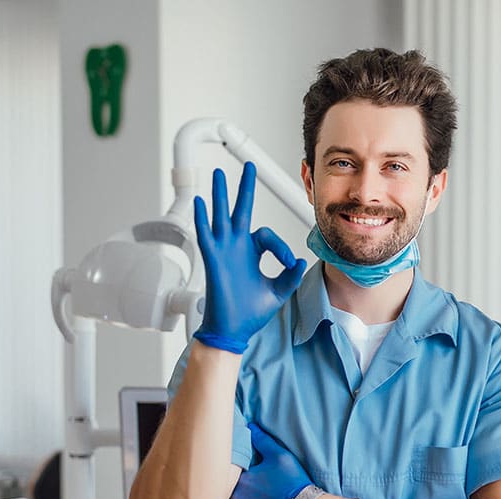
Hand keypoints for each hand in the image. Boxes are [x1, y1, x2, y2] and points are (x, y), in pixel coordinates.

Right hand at [192, 162, 307, 353]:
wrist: (234, 330)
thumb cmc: (251, 312)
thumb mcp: (278, 291)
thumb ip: (290, 276)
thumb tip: (300, 261)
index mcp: (252, 253)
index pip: (267, 235)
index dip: (281, 247)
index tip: (289, 263)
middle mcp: (237, 248)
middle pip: (240, 210)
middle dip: (245, 188)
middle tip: (249, 166)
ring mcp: (224, 251)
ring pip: (221, 216)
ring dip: (220, 194)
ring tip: (218, 173)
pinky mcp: (213, 260)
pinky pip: (206, 234)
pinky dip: (202, 218)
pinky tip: (200, 202)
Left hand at [225, 422, 313, 498]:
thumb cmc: (292, 485)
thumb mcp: (279, 456)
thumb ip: (262, 440)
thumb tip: (250, 427)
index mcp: (240, 480)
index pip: (225, 471)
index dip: (231, 468)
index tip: (240, 467)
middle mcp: (234, 498)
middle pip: (223, 489)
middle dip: (231, 484)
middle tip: (245, 481)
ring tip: (246, 496)